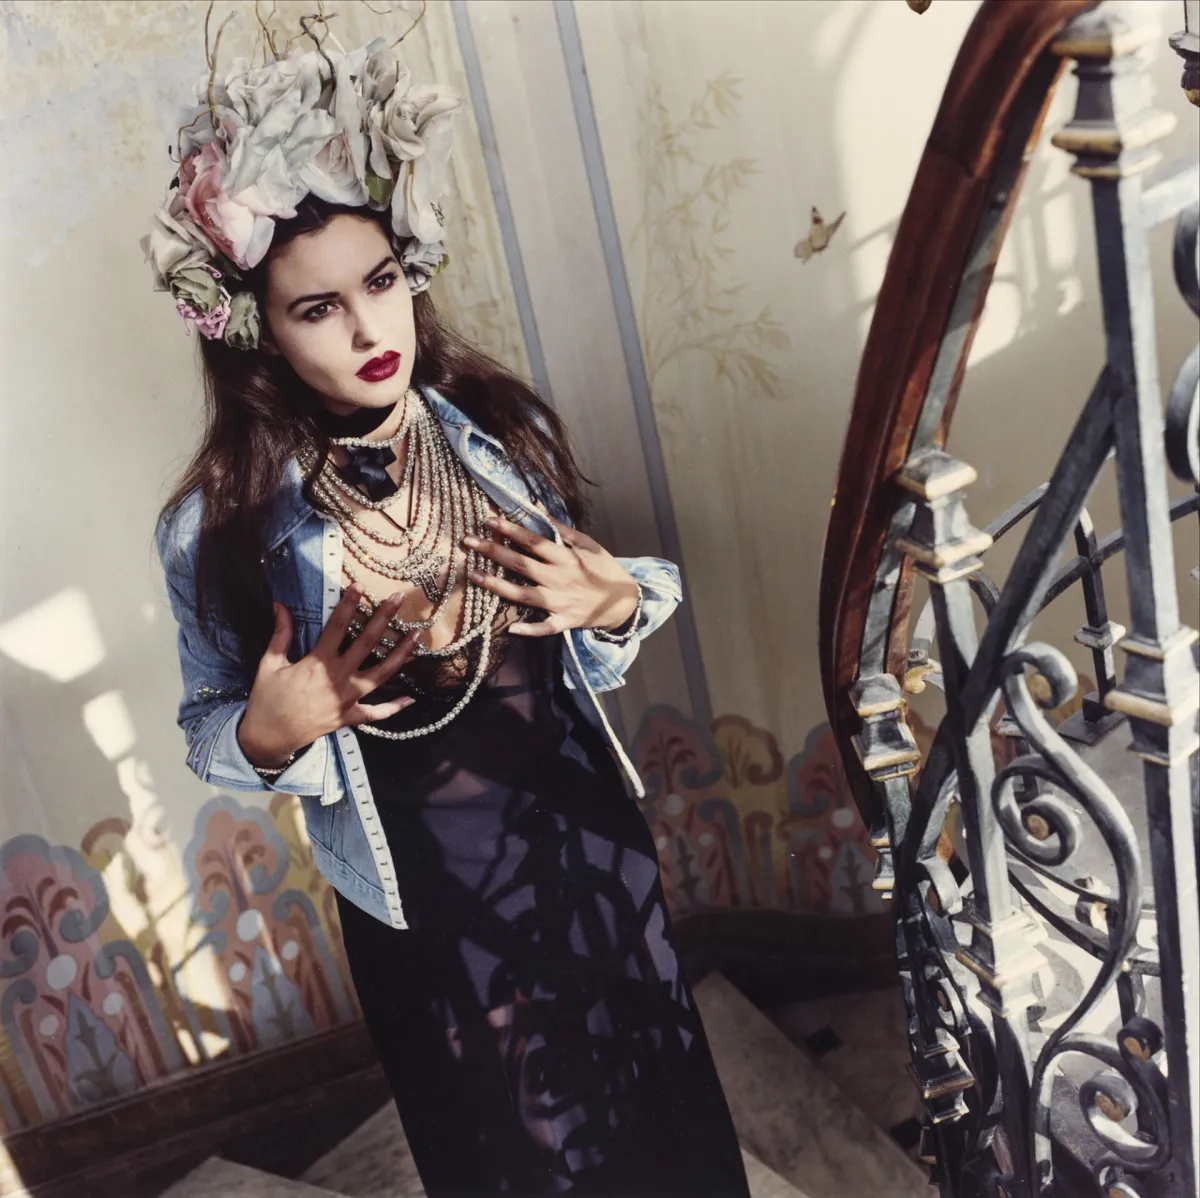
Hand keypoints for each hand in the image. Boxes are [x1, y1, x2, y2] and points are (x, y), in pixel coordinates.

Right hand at [237, 586, 421, 766]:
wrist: (268, 737)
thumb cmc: (267, 699)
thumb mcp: (270, 663)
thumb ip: (280, 634)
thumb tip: (280, 605)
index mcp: (317, 662)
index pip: (337, 626)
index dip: (349, 604)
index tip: (359, 587)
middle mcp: (338, 678)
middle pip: (366, 643)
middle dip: (383, 618)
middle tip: (397, 599)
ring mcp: (347, 698)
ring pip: (381, 673)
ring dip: (401, 654)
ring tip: (416, 636)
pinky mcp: (349, 717)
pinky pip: (376, 713)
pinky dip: (394, 707)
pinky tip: (410, 698)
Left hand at [462, 514, 639, 637]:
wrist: (624, 601)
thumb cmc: (604, 568)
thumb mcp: (588, 543)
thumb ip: (561, 528)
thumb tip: (538, 507)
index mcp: (566, 557)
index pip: (533, 541)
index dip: (510, 530)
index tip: (489, 520)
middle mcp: (559, 579)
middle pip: (520, 564)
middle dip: (493, 551)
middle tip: (469, 541)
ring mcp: (559, 602)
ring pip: (523, 595)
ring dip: (497, 586)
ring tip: (474, 575)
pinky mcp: (563, 621)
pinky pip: (543, 628)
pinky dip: (529, 630)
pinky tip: (510, 629)